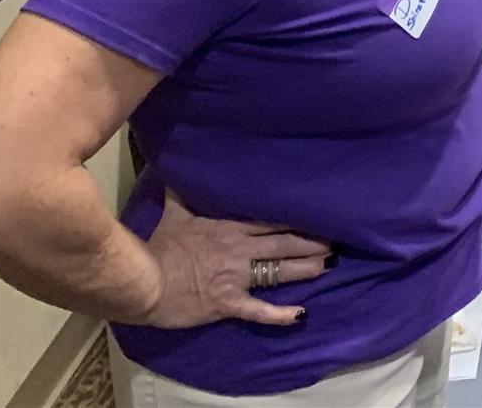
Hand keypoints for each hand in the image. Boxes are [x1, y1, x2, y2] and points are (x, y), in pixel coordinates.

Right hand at [140, 192, 329, 328]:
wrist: (145, 282)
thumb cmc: (160, 247)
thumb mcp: (174, 214)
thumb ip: (183, 193)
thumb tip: (183, 168)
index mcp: (230, 227)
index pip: (271, 221)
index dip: (296, 219)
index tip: (318, 215)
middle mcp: (240, 250)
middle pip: (284, 244)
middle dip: (311, 242)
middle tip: (335, 240)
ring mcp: (237, 278)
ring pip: (279, 272)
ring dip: (305, 269)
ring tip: (328, 265)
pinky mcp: (229, 304)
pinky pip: (260, 310)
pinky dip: (281, 314)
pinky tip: (301, 314)